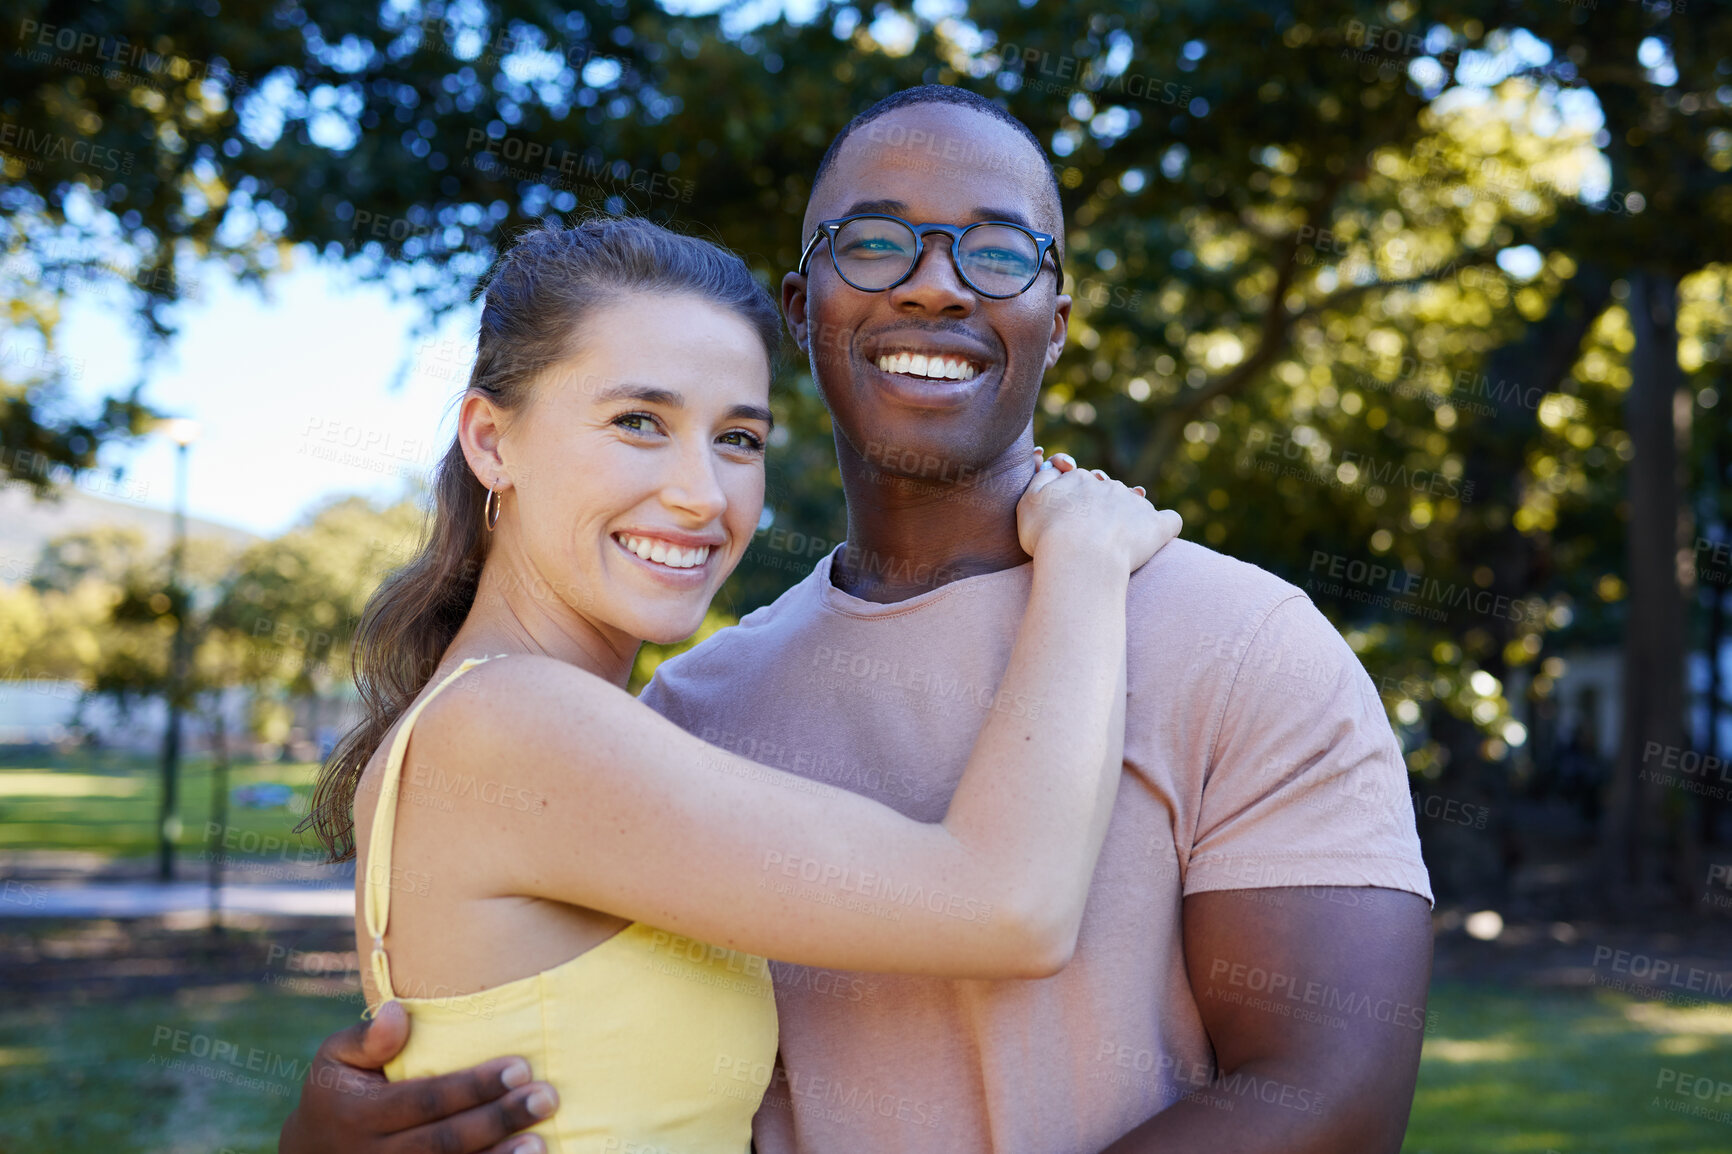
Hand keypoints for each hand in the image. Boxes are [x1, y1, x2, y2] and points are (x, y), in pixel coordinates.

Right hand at [279, 1001, 557, 1153]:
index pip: (426, 1100)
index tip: (521, 1067)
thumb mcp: (334, 1059)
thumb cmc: (337, 1094)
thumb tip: (397, 1012)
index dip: (473, 1087)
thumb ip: (366, 1038)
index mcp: (361, 1115)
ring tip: (541, 1142)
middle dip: (499, 1120)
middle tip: (546, 1098)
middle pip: (447, 1141)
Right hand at [1016, 449, 1181, 571]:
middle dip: (1105, 504)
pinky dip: (1165, 526)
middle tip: (1093, 530)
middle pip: (1110, 490)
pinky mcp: (1157, 526)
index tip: (1070, 516)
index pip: (1082, 480)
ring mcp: (1136, 504)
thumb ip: (1041, 479)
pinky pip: (1170, 520)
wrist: (1080, 556)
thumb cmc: (1047, 534)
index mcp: (1080, 479)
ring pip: (1136, 503)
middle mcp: (1110, 486)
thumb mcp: (1028, 502)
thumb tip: (1054, 465)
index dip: (1077, 497)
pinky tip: (1158, 534)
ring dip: (1132, 516)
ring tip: (1120, 540)